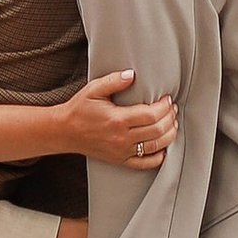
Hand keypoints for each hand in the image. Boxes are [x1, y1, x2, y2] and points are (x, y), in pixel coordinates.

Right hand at [61, 71, 177, 170]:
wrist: (65, 131)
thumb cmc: (79, 109)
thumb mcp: (94, 89)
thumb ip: (114, 80)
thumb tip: (132, 74)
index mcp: (117, 119)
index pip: (151, 114)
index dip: (164, 107)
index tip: (167, 99)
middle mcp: (121, 138)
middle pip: (157, 130)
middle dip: (170, 118)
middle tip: (172, 109)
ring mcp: (122, 151)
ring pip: (156, 147)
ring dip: (169, 135)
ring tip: (172, 124)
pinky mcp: (121, 160)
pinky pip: (146, 163)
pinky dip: (159, 156)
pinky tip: (163, 146)